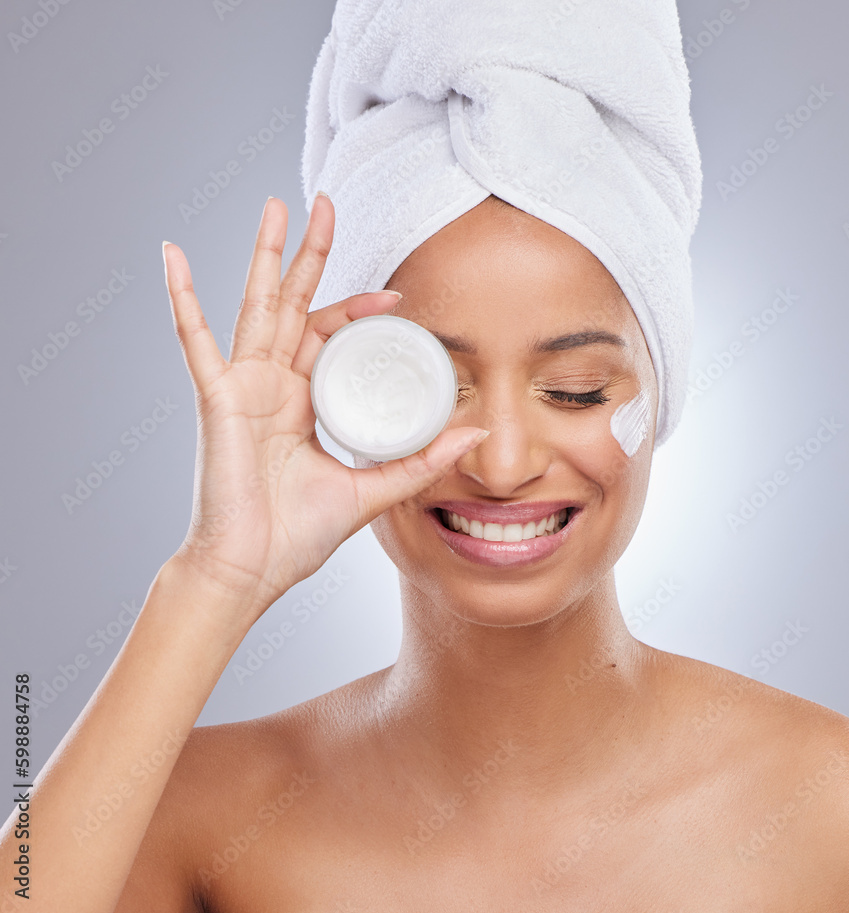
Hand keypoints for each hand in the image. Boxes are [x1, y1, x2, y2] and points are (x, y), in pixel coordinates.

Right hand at [162, 194, 487, 623]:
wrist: (253, 570)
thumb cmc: (298, 536)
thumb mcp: (373, 488)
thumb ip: (421, 460)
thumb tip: (476, 432)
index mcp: (303, 402)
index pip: (330, 336)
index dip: (359, 309)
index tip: (397, 295)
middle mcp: (272, 385)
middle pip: (295, 304)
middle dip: (312, 256)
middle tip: (327, 205)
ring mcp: (242, 386)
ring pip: (257, 306)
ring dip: (266, 256)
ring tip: (277, 207)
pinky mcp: (217, 397)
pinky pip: (195, 339)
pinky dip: (182, 297)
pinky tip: (171, 254)